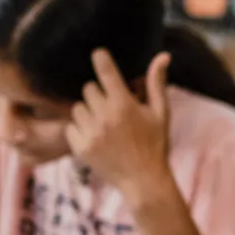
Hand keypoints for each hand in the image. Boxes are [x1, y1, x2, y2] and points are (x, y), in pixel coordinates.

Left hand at [65, 50, 172, 199]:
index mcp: (124, 105)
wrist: (143, 180)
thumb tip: (163, 55)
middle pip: (88, 88)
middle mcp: (105, 117)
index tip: (99, 53)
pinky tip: (96, 136)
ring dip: (88, 111)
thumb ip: (156, 83)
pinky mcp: (80, 148)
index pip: (105, 71)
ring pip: (78, 107)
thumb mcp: (160, 113)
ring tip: (103, 122)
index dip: (101, 58)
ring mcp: (91, 133)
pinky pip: (70, 126)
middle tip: (111, 106)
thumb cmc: (155, 144)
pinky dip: (80, 129)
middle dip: (99, 93)